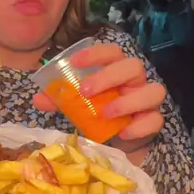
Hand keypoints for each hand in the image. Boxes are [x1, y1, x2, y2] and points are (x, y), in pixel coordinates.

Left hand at [34, 43, 164, 141]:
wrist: (118, 141)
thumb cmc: (98, 114)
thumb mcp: (79, 106)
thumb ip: (61, 100)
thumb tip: (38, 98)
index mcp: (116, 71)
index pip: (113, 52)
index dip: (96, 54)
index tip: (75, 62)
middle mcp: (135, 82)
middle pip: (133, 66)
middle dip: (108, 76)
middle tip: (85, 91)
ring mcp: (147, 101)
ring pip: (154, 91)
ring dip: (127, 102)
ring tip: (104, 113)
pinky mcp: (153, 122)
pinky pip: (156, 120)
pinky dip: (139, 127)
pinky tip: (122, 133)